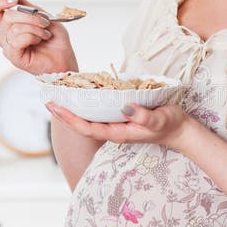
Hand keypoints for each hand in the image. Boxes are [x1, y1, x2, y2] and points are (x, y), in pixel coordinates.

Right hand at [0, 0, 78, 74]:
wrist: (64, 57)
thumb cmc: (54, 39)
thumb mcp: (40, 14)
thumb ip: (21, 3)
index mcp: (9, 23)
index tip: (15, 0)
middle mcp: (5, 34)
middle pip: (6, 16)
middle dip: (30, 17)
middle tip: (45, 23)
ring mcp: (8, 46)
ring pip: (14, 27)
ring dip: (35, 28)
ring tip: (45, 34)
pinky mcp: (13, 56)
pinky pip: (16, 40)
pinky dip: (32, 37)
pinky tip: (39, 41)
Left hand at [46, 101, 193, 151]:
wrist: (179, 129)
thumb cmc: (169, 125)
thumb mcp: (159, 120)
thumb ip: (144, 116)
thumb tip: (126, 108)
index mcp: (117, 133)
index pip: (87, 128)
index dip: (69, 119)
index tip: (55, 107)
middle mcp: (112, 129)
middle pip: (82, 124)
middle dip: (64, 113)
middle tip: (47, 98)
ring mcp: (116, 123)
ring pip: (88, 117)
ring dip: (72, 107)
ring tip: (58, 94)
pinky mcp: (120, 116)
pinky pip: (98, 111)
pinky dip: (86, 102)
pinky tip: (80, 93)